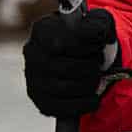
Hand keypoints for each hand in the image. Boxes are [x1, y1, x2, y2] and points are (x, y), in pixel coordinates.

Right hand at [23, 0, 126, 118]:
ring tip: (97, 78)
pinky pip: (63, 108)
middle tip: (99, 65)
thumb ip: (98, 23)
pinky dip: (85, 104)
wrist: (85, 59)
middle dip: (90, 68)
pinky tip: (94, 97)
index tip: (97, 46)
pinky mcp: (41, 102)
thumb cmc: (90, 38)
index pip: (61, 43)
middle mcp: (32, 54)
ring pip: (65, 88)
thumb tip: (95, 33)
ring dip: (89, 85)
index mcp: (43, 30)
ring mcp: (33, 79)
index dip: (85, 47)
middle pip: (65, 67)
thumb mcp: (98, 23)